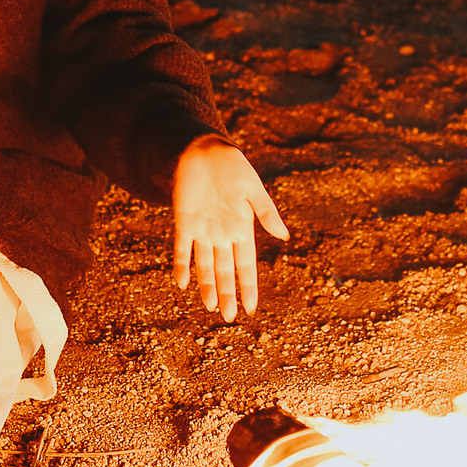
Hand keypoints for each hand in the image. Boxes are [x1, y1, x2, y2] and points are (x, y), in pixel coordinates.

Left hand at [172, 136, 289, 322]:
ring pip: (205, 265)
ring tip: (210, 307)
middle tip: (228, 317)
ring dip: (207, 285)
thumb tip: (284, 237)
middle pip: (225, 270)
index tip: (251, 309)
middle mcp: (222, 234)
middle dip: (227, 294)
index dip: (248, 287)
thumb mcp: (253, 189)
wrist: (204, 149)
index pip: (246, 265)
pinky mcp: (183, 222)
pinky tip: (182, 283)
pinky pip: (181, 248)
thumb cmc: (232, 166)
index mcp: (242, 228)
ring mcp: (202, 230)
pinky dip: (182, 265)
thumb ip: (266, 213)